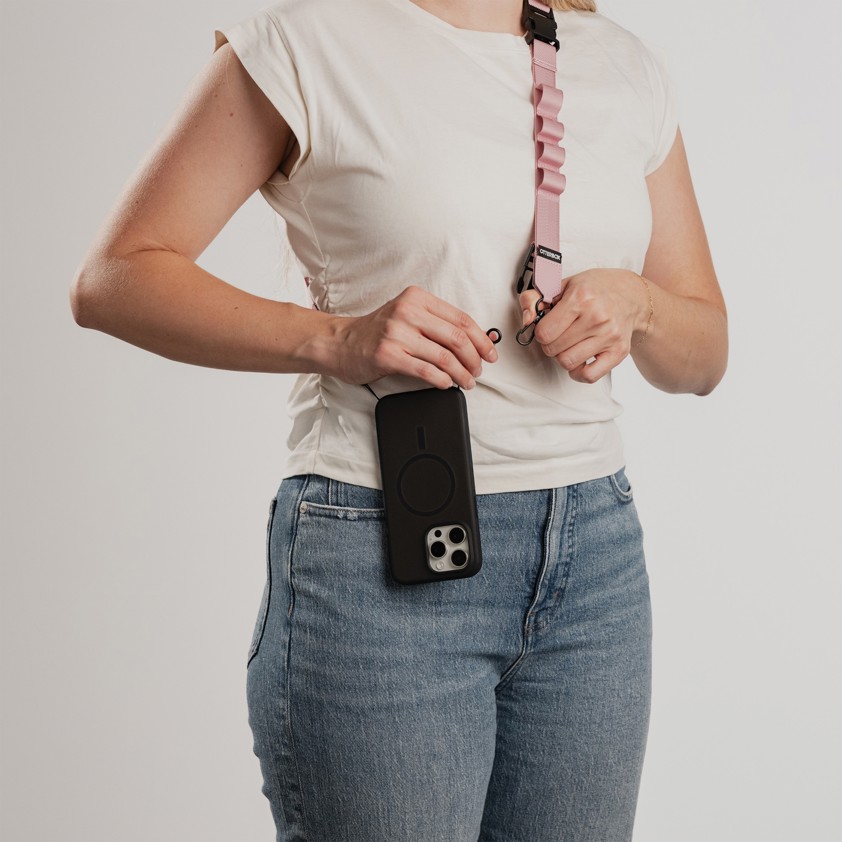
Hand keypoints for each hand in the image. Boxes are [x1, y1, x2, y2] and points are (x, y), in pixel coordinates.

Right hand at [331, 285, 497, 389]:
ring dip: (462, 374)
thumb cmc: (377, 332)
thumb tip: (476, 340)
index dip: (482, 339)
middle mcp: (407, 312)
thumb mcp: (407, 315)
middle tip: (478, 371)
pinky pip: (426, 371)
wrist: (341, 343)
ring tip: (466, 382)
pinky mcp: (389, 355)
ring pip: (445, 357)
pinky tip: (447, 384)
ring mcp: (397, 333)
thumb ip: (436, 323)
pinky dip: (443, 381)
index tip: (490, 353)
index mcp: (417, 298)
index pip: (461, 319)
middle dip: (474, 358)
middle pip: (457, 338)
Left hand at [518, 268, 646, 383]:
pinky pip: (589, 376)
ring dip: (563, 356)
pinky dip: (579, 372)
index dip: (541, 331)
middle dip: (550, 343)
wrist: (630, 295)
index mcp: (581, 298)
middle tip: (559, 333)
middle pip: (553, 349)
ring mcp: (609, 336)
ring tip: (570, 344)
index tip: (548, 325)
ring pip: (568, 363)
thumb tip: (526, 319)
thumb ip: (535, 298)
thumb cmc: (595, 290)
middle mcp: (597, 318)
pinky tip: (580, 360)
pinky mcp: (618, 352)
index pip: (544, 332)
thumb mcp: (562, 285)